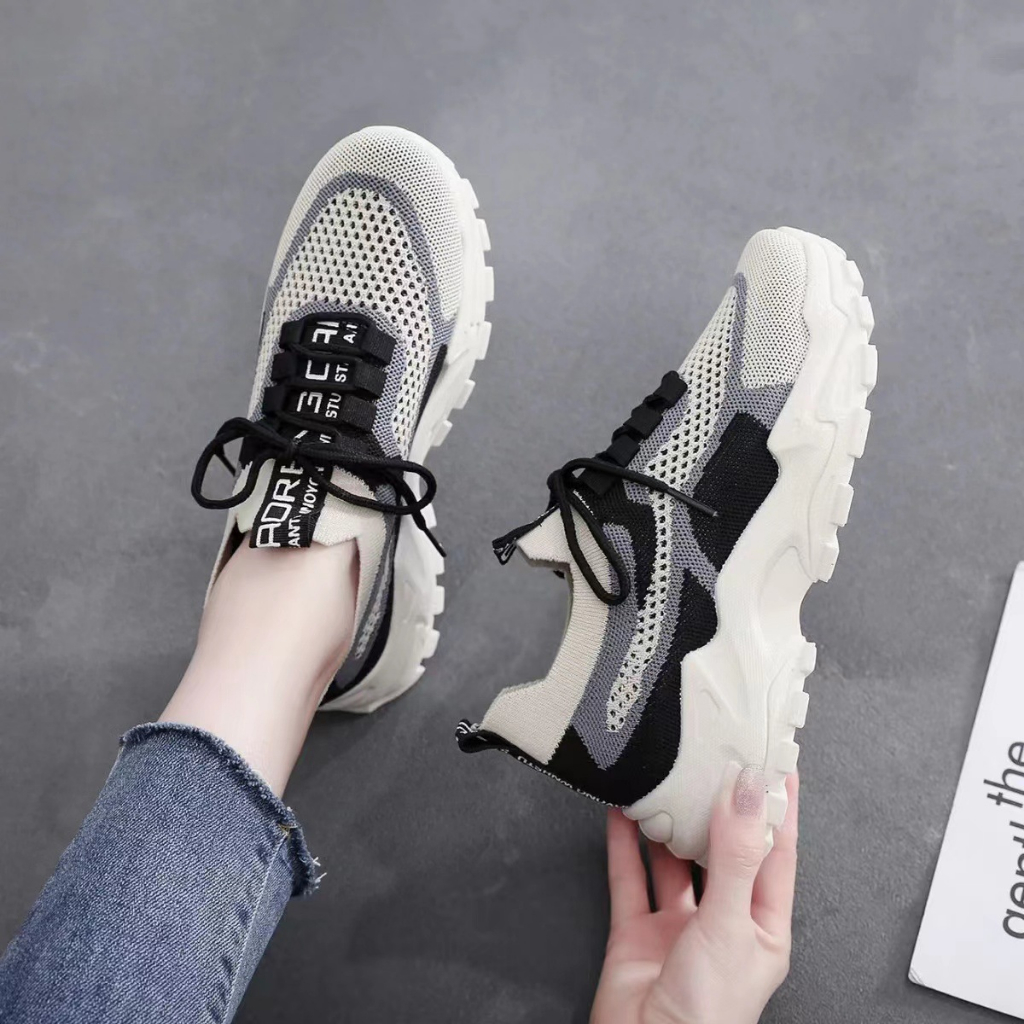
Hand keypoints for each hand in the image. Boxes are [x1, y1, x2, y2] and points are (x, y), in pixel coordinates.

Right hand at [591, 768, 797, 1023]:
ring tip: (667, 780)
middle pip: (722, 851)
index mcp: (762, 927)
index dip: (775, 807)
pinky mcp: (636, 933)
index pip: (775, 853)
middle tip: (715, 759)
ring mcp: (678, 928)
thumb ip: (735, 856)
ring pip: (673, 861)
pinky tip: (622, 814)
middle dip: (717, 807)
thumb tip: (748, 794)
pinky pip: (630, 878)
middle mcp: (722, 922)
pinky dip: (624, 844)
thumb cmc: (708, 1016)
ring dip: (668, 823)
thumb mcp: (731, 925)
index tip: (775, 763)